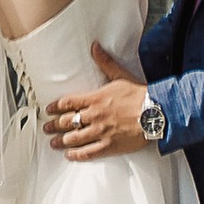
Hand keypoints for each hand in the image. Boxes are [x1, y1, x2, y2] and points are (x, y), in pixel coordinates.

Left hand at [42, 43, 155, 160]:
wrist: (156, 113)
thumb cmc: (141, 95)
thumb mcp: (120, 76)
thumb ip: (105, 62)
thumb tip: (95, 48)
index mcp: (95, 99)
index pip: (68, 103)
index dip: (56, 107)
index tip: (49, 110)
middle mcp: (95, 116)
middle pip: (67, 122)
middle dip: (54, 125)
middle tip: (47, 128)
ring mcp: (101, 132)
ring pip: (74, 138)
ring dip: (61, 141)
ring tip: (53, 143)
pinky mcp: (109, 146)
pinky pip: (88, 152)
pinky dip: (77, 155)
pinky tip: (70, 155)